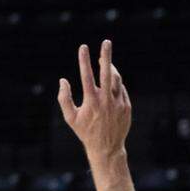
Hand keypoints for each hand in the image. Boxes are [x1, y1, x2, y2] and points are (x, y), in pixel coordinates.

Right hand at [57, 40, 130, 159]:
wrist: (107, 148)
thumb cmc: (86, 132)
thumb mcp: (71, 118)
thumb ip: (64, 99)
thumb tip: (62, 80)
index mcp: (91, 102)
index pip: (87, 75)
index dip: (84, 60)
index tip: (83, 47)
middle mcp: (106, 100)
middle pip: (107, 73)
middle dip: (106, 56)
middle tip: (106, 42)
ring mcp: (118, 103)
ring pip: (116, 79)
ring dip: (110, 68)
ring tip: (104, 61)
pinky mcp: (126, 106)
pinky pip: (121, 89)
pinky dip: (115, 83)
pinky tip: (110, 80)